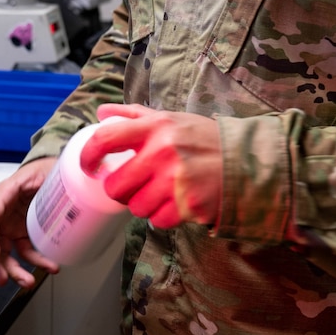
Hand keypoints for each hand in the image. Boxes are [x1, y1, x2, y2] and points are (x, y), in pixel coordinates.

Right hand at [0, 156, 60, 287]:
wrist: (51, 170)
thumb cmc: (43, 168)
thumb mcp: (41, 171)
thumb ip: (39, 181)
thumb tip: (47, 191)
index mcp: (4, 195)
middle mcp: (3, 213)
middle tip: (2, 278)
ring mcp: (11, 225)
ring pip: (3, 254)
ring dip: (12, 270)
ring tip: (28, 282)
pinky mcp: (21, 234)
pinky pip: (23, 253)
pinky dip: (35, 263)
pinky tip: (49, 266)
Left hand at [80, 104, 221, 229]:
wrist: (247, 160)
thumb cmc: (204, 139)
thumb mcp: (172, 119)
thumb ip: (134, 115)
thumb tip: (101, 113)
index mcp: (156, 127)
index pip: (107, 138)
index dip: (89, 155)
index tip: (88, 166)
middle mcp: (164, 151)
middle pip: (117, 185)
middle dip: (122, 190)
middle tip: (134, 185)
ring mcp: (177, 180)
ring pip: (136, 207)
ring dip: (144, 204)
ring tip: (161, 192)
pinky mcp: (189, 204)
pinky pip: (158, 221)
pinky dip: (164, 216)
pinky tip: (176, 203)